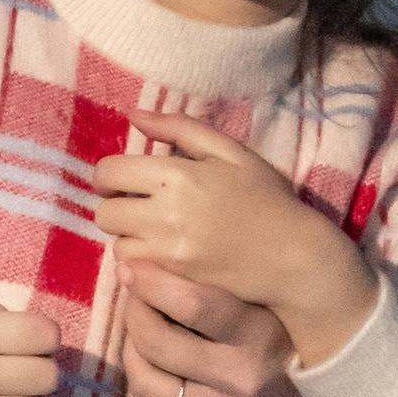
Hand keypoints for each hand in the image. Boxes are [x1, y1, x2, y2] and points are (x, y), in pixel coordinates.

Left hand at [95, 114, 376, 371]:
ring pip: (116, 244)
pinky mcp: (175, 280)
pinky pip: (135, 271)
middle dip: (116, 206)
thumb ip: (180, 129)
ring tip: (154, 232)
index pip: (109, 172)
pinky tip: (164, 255)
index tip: (124, 181)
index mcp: (179, 175)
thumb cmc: (266, 199)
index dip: (110, 175)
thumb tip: (135, 116)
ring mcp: (169, 252)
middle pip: (105, 212)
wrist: (293, 256)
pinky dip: (142, 263)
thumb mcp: (231, 153)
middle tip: (138, 206)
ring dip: (128, 237)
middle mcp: (167, 213)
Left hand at [116, 264, 310, 396]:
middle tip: (135, 304)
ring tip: (138, 341)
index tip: (131, 270)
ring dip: (131, 356)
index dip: (150, 283)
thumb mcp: (263, 299)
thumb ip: (219, 280)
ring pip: (148, 385)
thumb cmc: (281, 333)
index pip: (193, 305)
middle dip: (135, 316)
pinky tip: (145, 381)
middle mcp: (246, 378)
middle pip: (159, 344)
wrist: (320, 396)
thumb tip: (155, 257)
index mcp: (260, 332)